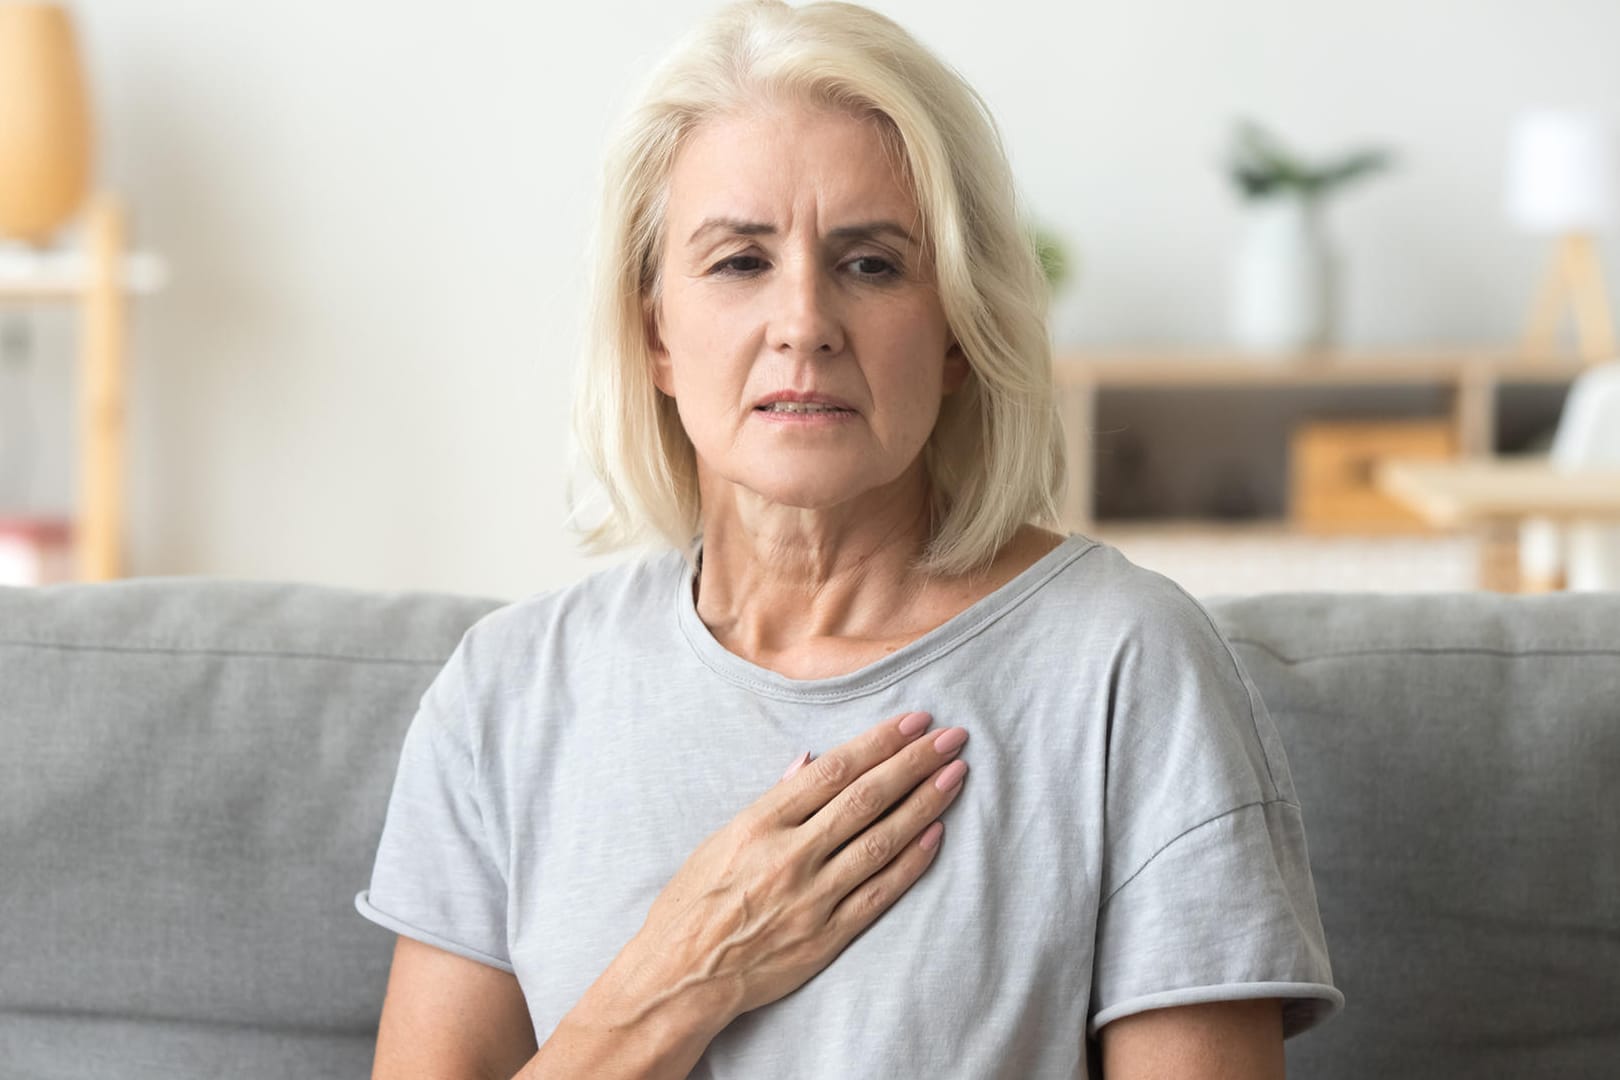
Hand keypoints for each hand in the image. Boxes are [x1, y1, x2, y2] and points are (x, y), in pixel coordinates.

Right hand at [601, 710, 968, 1032]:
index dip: (878, 743)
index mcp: (760, 824)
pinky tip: (937, 833)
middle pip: (866, 798)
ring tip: (955, 775)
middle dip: (913, 763)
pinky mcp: (827, 936)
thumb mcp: (720, 840)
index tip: (913, 721)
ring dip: (924, 804)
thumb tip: (810, 761)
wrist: (681, 976)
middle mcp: (790, 856)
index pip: (833, 771)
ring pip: (881, 841)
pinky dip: (911, 861)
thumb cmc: (692, 903)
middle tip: (951, 737)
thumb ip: (770, 801)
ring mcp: (812, 898)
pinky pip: (879, 892)